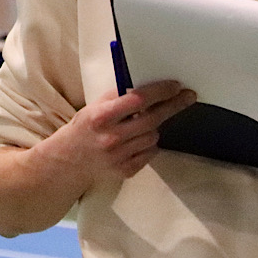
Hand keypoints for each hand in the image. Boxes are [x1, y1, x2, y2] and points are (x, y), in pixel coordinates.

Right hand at [49, 79, 196, 180]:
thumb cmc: (85, 127)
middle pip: (152, 119)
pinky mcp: (125, 171)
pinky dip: (148, 145)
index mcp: (101, 116)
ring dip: (153, 127)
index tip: (175, 86)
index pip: (138, 100)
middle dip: (173, 105)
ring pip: (154, 136)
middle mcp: (111, 137)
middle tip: (187, 96)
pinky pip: (150, 153)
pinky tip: (136, 141)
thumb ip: (119, 98)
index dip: (160, 91)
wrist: (69, 160)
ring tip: (140, 125)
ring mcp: (119, 156)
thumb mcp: (95, 106)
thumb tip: (149, 88)